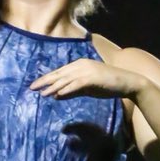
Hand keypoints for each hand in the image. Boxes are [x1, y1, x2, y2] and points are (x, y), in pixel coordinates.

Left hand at [29, 58, 146, 98]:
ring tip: (42, 93)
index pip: (59, 72)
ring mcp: (87, 70)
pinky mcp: (92, 77)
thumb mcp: (87, 89)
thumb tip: (56, 95)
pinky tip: (58, 95)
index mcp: (79, 64)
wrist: (127, 82)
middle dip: (44, 81)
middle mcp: (81, 64)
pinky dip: (66, 89)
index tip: (35, 85)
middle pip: (59, 73)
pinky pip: (76, 84)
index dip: (46, 78)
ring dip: (53, 86)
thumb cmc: (108, 85)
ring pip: (66, 79)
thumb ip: (72, 91)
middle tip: (31, 87)